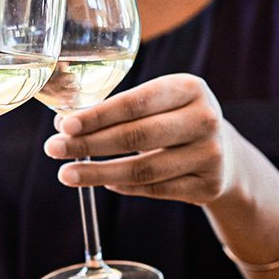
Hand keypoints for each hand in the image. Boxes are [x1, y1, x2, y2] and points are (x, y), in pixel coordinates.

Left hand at [42, 73, 234, 204]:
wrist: (225, 153)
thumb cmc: (175, 120)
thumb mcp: (158, 102)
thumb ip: (117, 110)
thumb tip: (63, 124)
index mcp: (189, 88)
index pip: (136, 102)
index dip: (97, 115)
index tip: (64, 125)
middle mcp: (205, 119)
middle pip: (137, 136)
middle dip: (88, 145)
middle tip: (53, 149)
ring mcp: (210, 155)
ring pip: (143, 170)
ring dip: (99, 174)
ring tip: (67, 174)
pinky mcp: (207, 187)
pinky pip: (155, 190)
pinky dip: (124, 187)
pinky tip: (103, 182)